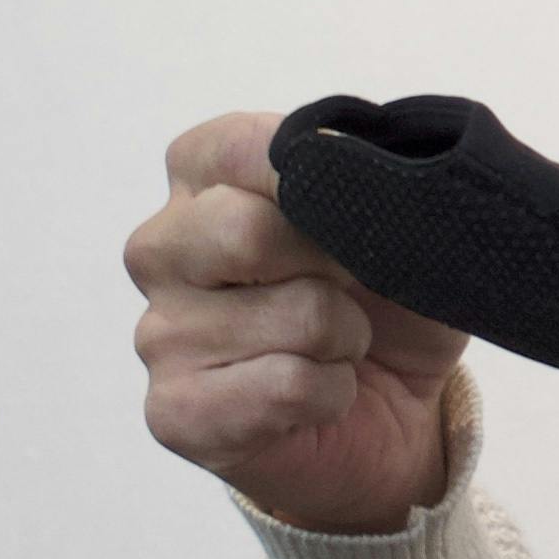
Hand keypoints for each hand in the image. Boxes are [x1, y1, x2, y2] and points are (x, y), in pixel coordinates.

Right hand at [128, 112, 469, 534]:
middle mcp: (162, 247)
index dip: (324, 184)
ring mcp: (159, 332)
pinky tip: (318, 395)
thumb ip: (370, 181)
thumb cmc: (382, 299)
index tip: (361, 211)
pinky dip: (331, 392)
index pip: (245, 147)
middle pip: (247, 231)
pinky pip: (286, 387)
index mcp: (201, 174)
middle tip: (356, 288)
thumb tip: (356, 178)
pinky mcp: (173, 411)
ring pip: (294, 315)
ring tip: (337, 346)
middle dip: (339, 265)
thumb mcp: (399, 221)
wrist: (393, 411)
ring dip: (347, 336)